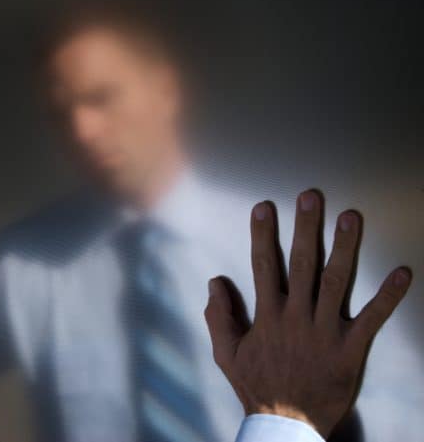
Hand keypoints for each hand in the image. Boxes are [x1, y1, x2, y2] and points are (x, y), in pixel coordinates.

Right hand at [204, 190, 411, 437]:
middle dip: (306, 229)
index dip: (263, 235)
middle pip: (302, 265)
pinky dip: (387, 296)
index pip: (264, 267)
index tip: (265, 207)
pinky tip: (402, 273)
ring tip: (351, 217)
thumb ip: (218, 317)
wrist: (286, 425)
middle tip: (312, 198)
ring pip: (336, 283)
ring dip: (344, 248)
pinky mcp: (351, 350)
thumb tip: (215, 281)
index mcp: (268, 316)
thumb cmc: (257, 387)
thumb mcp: (226, 354)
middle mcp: (296, 318)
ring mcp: (324, 332)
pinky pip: (372, 320)